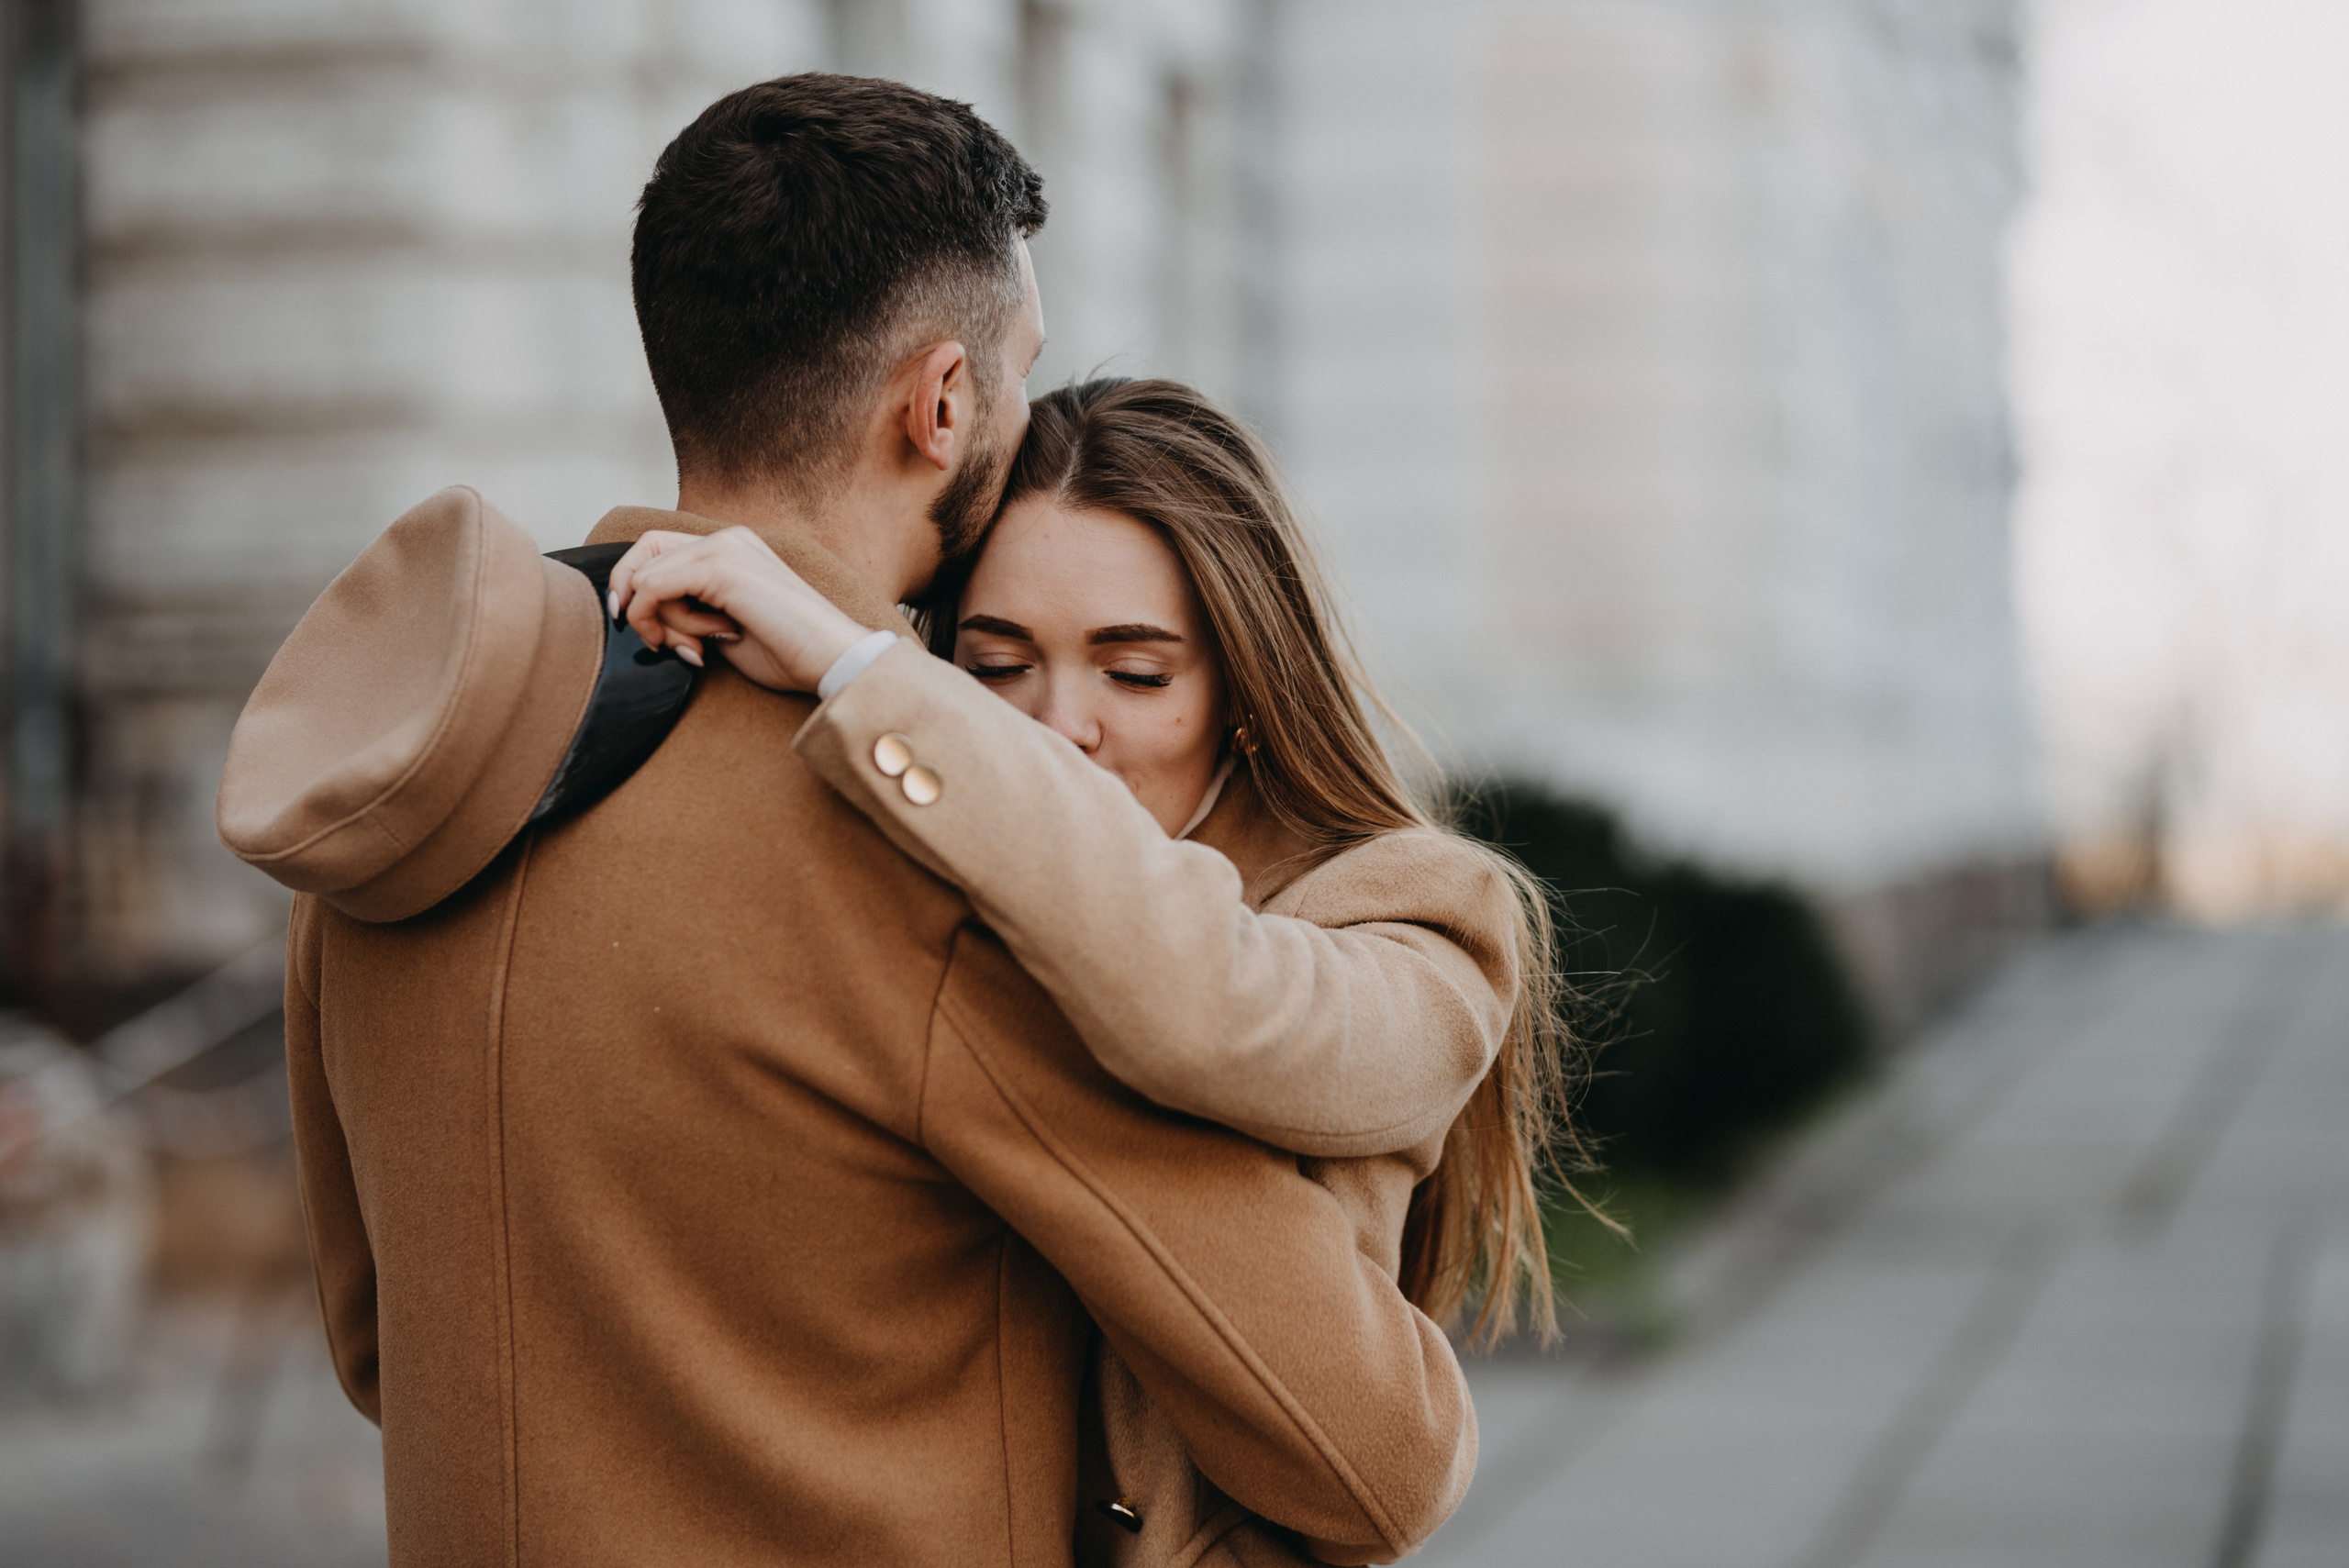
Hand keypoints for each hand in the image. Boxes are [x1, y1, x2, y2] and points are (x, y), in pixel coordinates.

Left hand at [606, 527, 871, 693]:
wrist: (830, 659)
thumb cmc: (788, 652)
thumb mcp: (724, 627)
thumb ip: (689, 610)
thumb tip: (645, 615)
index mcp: (733, 547)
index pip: (658, 548)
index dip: (633, 583)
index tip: (637, 625)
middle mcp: (727, 538)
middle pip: (645, 553)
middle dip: (639, 604)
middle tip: (661, 644)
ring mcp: (725, 548)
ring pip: (648, 577)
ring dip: (662, 623)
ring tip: (701, 648)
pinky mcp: (721, 568)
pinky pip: (654, 588)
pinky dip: (662, 622)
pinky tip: (698, 646)